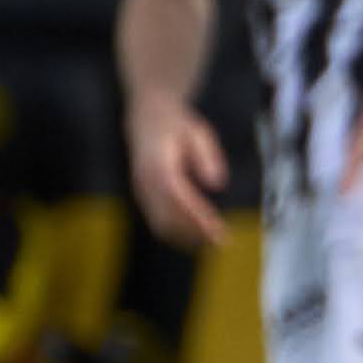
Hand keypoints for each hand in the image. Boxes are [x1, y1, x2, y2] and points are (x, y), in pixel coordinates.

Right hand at [125, 88, 227, 250]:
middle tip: (221, 242)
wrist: (147, 118)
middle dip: (194, 233)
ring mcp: (141, 190)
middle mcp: (145, 181)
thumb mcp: (198, 133)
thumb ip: (207, 156)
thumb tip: (216, 184)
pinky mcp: (142, 196)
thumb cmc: (178, 126)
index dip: (197, 217)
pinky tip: (196, 237)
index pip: (179, 198)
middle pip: (168, 217)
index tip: (217, 231)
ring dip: (186, 238)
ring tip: (212, 243)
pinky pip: (157, 220)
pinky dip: (176, 233)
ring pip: (160, 223)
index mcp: (159, 165)